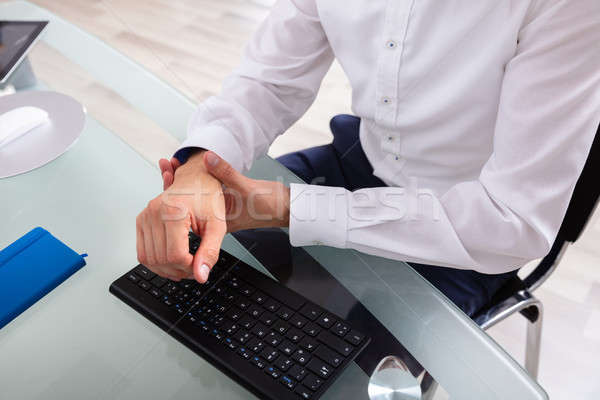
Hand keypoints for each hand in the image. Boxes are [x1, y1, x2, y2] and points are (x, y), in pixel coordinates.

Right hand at [136, 151, 226, 282]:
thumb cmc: (208, 198)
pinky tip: (172, 262)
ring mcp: (145, 216)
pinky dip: (156, 263)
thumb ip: (210, 251)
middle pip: (162, 260)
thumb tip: (201, 275)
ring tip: (185, 265)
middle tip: (195, 268)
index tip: (200, 266)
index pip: (175, 256)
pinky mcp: (141, 221)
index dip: (189, 268)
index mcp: (174, 212)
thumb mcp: (217, 225)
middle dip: (180, 270)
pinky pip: (142, 252)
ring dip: (167, 270)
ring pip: (149, 260)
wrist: (196, 180)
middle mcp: (155, 212)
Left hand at [161, 151, 289, 232]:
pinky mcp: (225, 202)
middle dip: (175, 183)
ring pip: (193, 197)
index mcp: (216, 222)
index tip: (168, 174)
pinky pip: (205, 191)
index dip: (174, 191)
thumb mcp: (246, 188)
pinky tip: (191, 168)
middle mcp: (214, 219)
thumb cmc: (269, 206)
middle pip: (186, 202)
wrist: (285, 208)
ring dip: (183, 180)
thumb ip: (226, 173)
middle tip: (167, 165)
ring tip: (174, 164)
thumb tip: (208, 157)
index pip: (188, 209)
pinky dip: (196, 180)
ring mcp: (219, 211)